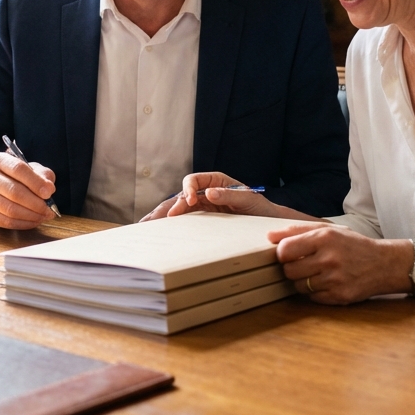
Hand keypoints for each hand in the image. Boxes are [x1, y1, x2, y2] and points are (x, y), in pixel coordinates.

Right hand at [0, 151, 57, 228]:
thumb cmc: (17, 178)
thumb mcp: (31, 170)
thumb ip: (42, 175)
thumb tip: (48, 189)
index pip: (18, 169)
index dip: (35, 182)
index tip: (50, 192)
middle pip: (14, 191)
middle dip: (35, 203)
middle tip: (49, 209)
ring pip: (10, 209)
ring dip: (31, 215)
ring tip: (43, 216)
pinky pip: (6, 222)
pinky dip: (24, 224)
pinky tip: (34, 221)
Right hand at [143, 172, 300, 220]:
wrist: (268, 223)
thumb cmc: (260, 208)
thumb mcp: (248, 199)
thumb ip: (229, 195)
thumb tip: (209, 193)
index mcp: (215, 181)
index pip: (193, 181)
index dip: (188, 189)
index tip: (190, 201)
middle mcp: (205, 192)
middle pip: (180, 197)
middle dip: (164, 208)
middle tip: (150, 221)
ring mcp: (203, 207)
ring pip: (178, 211)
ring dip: (162, 218)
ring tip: (146, 228)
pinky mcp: (204, 221)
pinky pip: (185, 222)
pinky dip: (172, 227)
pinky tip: (160, 233)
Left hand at [268, 223, 407, 304]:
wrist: (384, 264)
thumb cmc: (353, 245)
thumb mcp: (329, 230)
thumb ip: (297, 230)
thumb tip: (269, 236)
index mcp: (325, 238)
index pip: (285, 250)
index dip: (282, 253)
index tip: (288, 254)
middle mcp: (329, 259)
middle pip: (288, 271)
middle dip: (291, 268)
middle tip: (303, 264)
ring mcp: (335, 280)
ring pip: (298, 286)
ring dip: (303, 281)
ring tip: (317, 273)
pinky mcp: (339, 297)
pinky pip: (312, 298)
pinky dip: (314, 292)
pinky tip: (327, 283)